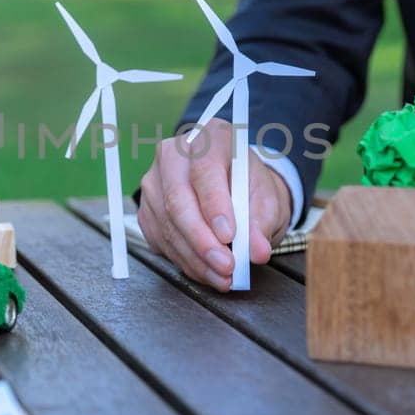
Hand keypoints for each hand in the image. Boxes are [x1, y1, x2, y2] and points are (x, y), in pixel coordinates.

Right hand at [137, 119, 292, 290]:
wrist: (236, 190)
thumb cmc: (251, 188)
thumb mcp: (268, 199)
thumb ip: (263, 221)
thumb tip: (257, 250)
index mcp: (210, 137)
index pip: (205, 168)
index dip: (215, 203)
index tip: (229, 234)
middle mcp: (175, 154)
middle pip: (178, 199)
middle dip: (202, 240)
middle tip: (227, 266)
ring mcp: (155, 181)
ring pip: (168, 224)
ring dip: (195, 257)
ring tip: (223, 276)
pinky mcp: (147, 208)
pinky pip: (160, 239)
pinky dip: (185, 261)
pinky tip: (206, 271)